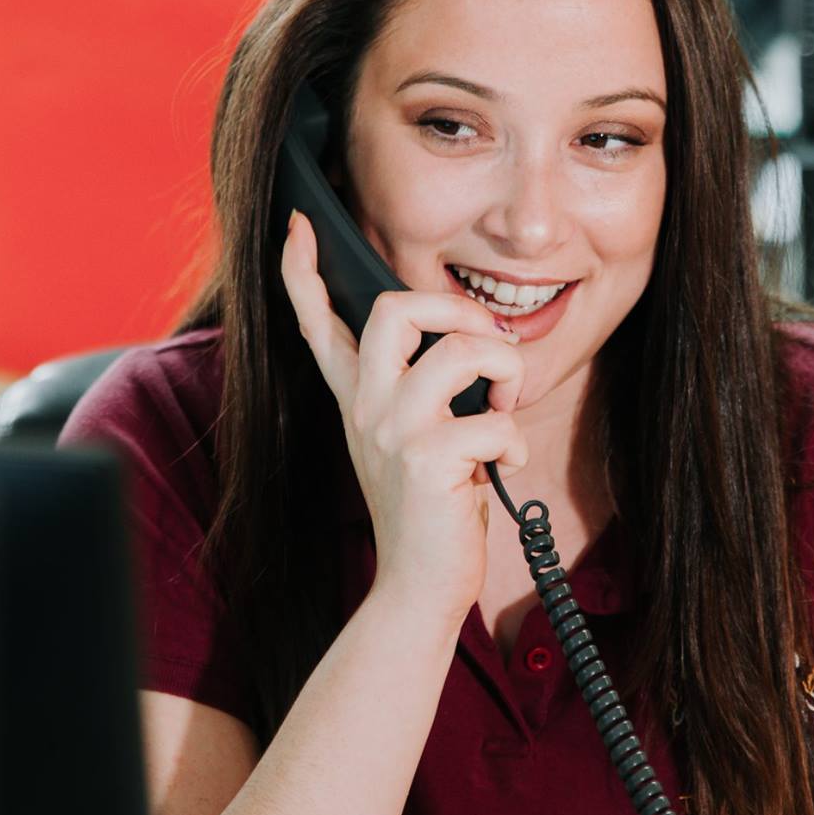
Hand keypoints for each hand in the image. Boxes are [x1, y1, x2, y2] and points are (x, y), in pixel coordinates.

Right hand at [280, 210, 527, 623]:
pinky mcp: (429, 460)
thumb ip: (424, 393)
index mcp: (357, 398)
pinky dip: (514, 440)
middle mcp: (366, 407)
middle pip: (397, 308)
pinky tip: (504, 466)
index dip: (303, 272)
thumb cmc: (429, 511)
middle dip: (459, 309)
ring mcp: (393, 431)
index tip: (299, 227)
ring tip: (504, 405)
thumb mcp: (411, 442)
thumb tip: (474, 340)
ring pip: (462, 349)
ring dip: (506, 370)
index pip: (317, 324)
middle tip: (486, 345)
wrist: (419, 587)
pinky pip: (495, 418)